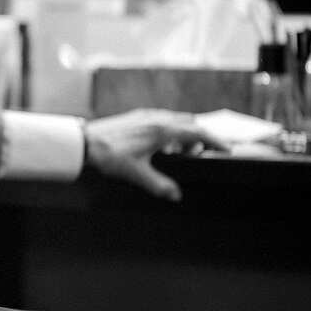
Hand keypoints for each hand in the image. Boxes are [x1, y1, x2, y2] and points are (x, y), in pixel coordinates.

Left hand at [84, 108, 226, 201]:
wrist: (84, 142)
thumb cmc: (109, 156)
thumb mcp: (137, 174)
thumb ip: (159, 185)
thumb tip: (175, 196)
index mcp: (163, 130)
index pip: (198, 133)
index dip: (215, 141)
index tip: (226, 148)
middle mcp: (157, 118)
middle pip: (190, 123)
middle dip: (199, 138)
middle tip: (198, 155)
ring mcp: (147, 115)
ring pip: (175, 119)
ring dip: (183, 133)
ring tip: (176, 153)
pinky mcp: (137, 116)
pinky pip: (162, 119)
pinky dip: (169, 130)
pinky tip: (159, 146)